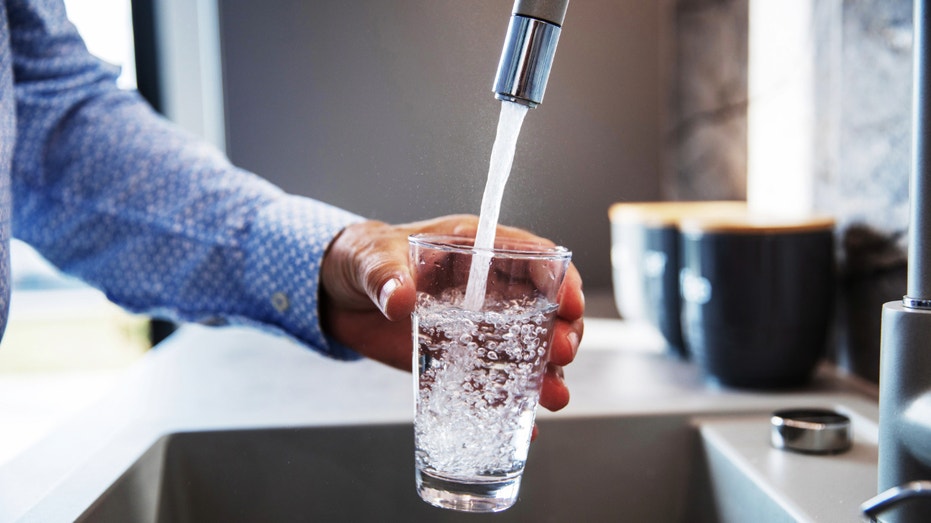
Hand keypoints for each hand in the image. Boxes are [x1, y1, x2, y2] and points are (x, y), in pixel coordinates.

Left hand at [319, 215, 583, 411]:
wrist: (336, 296)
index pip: (531, 257)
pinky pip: (491, 381)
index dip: (558, 278)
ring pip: (527, 349)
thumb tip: (400, 298)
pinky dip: (509, 404)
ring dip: (546, 372)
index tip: (569, 303)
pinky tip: (524, 427)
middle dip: (561, 331)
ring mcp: (477, 327)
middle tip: (562, 353)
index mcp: (474, 250)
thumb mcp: (370, 259)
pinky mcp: (459, 359)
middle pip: (542, 308)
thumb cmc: (361, 259)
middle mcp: (486, 289)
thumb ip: (384, 276)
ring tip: (553, 396)